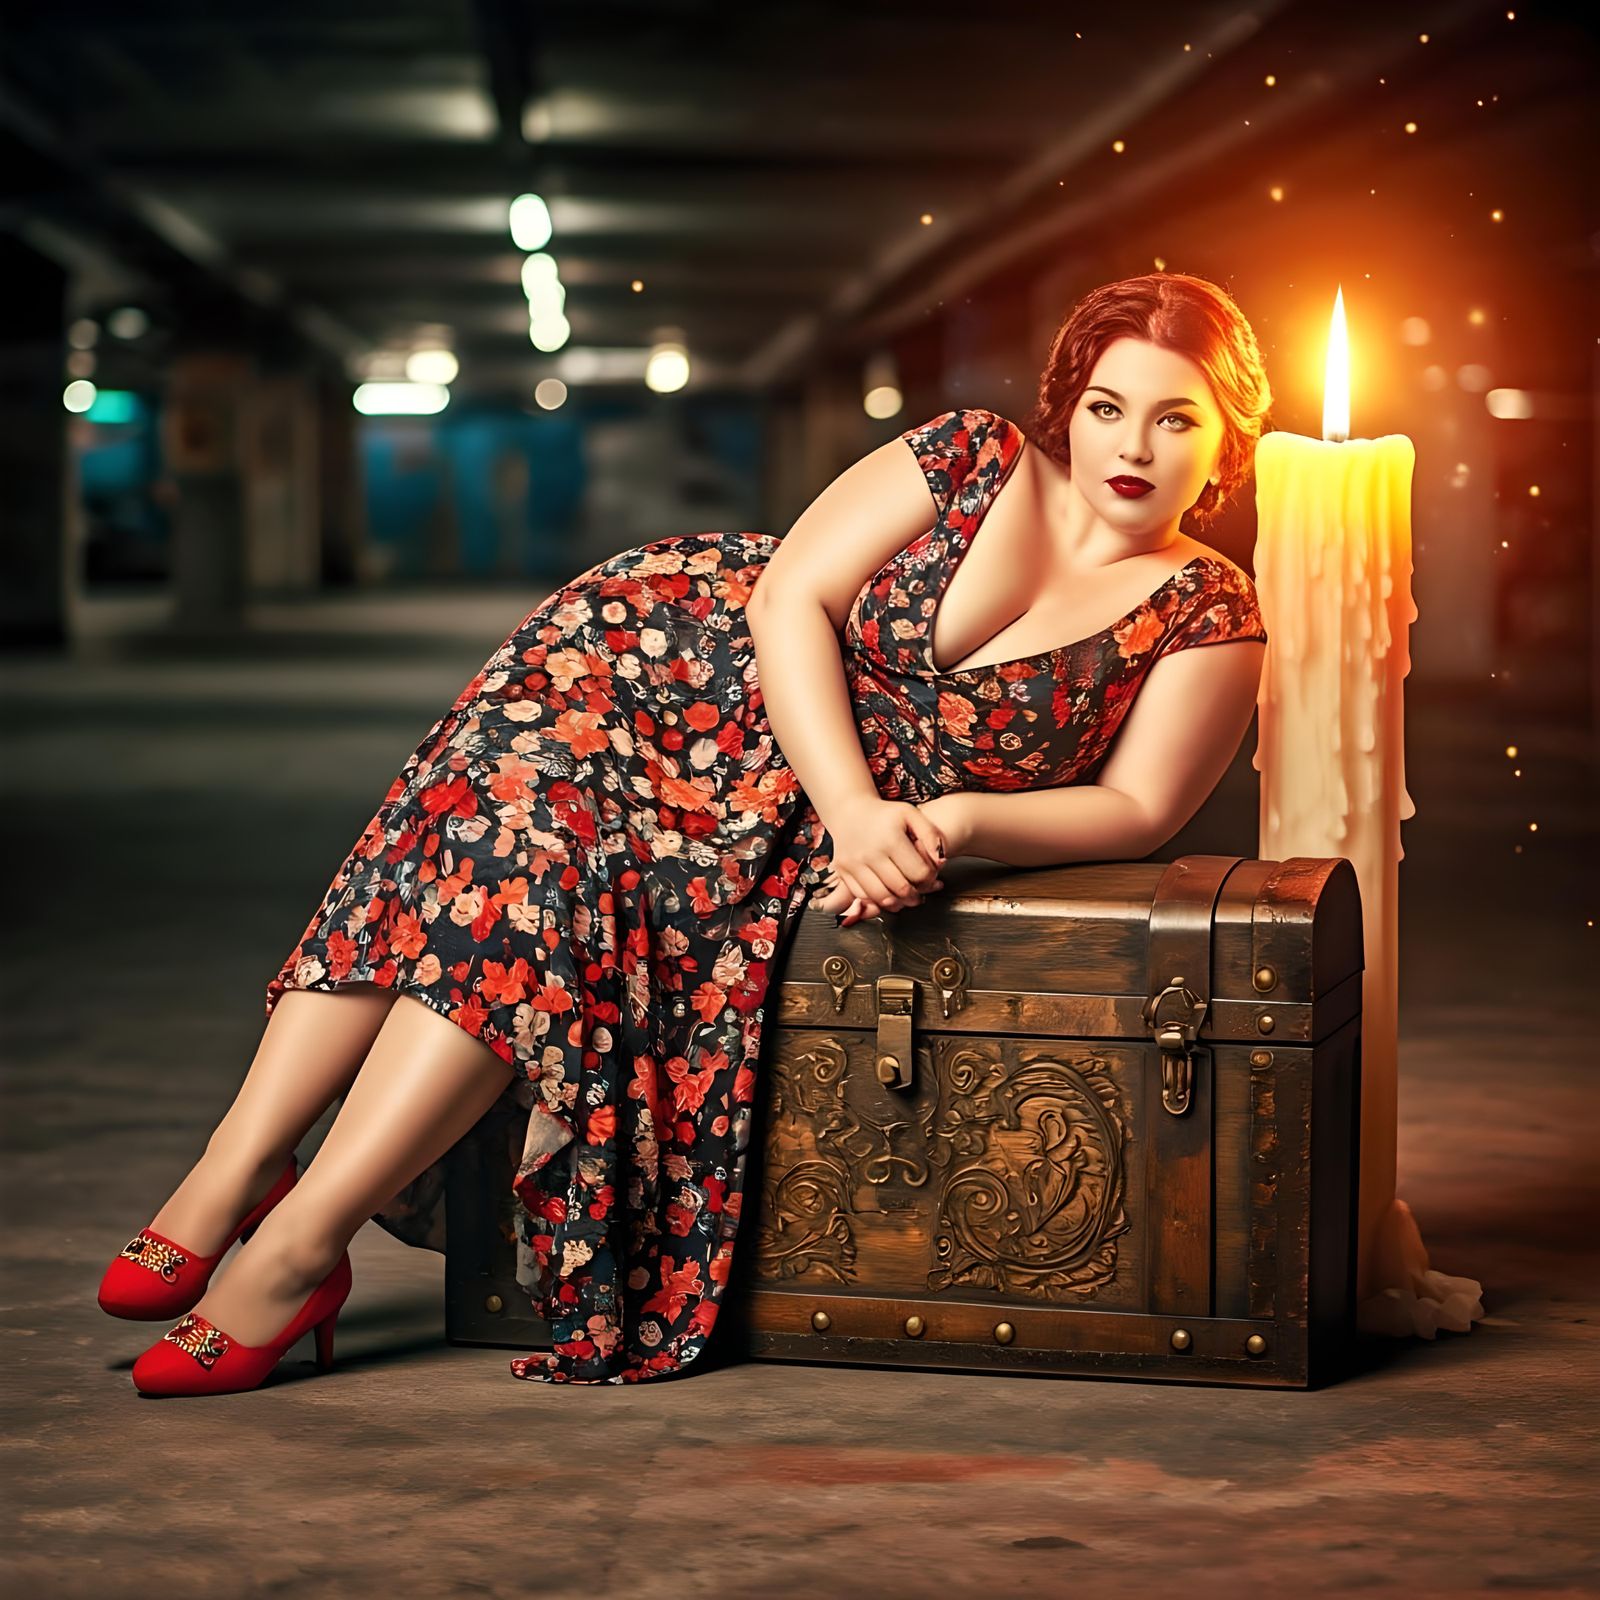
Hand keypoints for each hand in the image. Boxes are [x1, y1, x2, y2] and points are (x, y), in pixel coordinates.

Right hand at [811, 794, 968, 925]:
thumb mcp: (912, 814)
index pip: (918, 873)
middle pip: (901, 889)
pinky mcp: (843, 871)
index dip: (930, 880)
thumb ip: (931, 835)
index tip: (932, 879)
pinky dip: (877, 900)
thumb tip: (941, 862)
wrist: (849, 810)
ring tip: (906, 898)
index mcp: (891, 839)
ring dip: (898, 903)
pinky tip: (887, 894)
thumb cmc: (884, 814)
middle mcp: (870, 853)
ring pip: (881, 897)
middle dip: (916, 896)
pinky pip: (862, 896)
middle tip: (921, 893)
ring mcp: (854, 863)